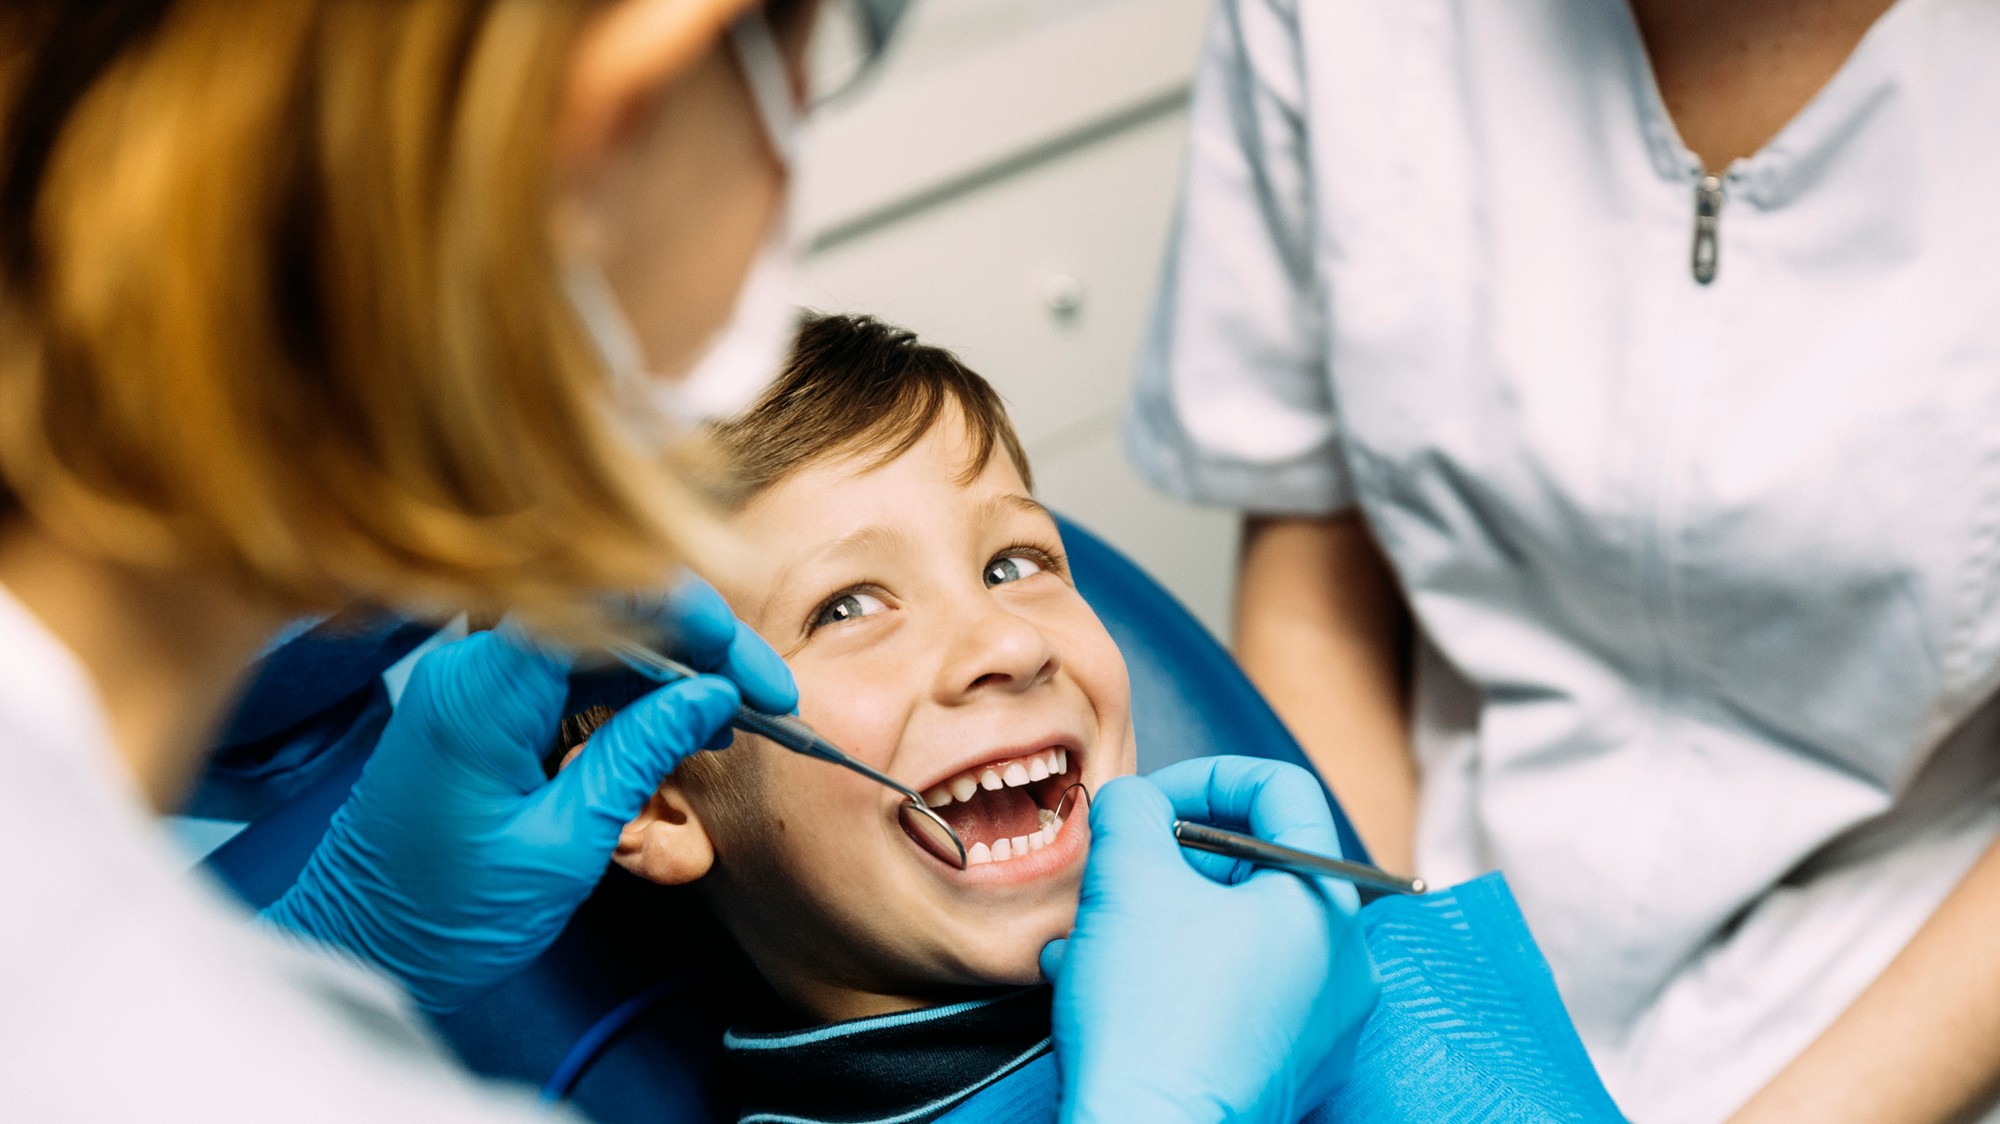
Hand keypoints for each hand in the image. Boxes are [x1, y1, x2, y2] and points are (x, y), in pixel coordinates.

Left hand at [263, 578, 794, 1011]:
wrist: (360, 951)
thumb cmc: (442, 920)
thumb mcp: (564, 845)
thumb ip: (639, 756)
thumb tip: (714, 696)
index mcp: (482, 691)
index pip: (606, 599)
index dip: (697, 620)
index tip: (753, 675)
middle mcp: (472, 665)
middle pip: (609, 606)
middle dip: (700, 642)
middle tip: (766, 699)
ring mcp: (475, 678)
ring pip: (599, 632)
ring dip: (675, 664)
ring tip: (736, 716)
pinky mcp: (482, 701)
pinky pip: (572, 665)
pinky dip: (635, 685)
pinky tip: (681, 721)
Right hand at [1040, 756, 1377, 1123]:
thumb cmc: (1152, 1017)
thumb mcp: (1126, 876)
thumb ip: (1132, 808)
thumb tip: (1136, 803)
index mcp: (1324, 900)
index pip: (1282, 790)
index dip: (1205, 777)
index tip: (1148, 804)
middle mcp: (1343, 962)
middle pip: (1253, 869)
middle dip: (1166, 864)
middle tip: (1114, 877)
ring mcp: (1320, 1024)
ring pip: (1232, 934)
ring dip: (1154, 922)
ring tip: (1089, 940)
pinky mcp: (1286, 1069)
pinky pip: (1231, 993)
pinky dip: (1171, 977)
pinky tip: (1103, 988)